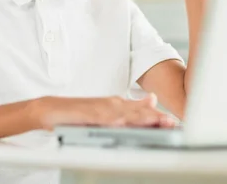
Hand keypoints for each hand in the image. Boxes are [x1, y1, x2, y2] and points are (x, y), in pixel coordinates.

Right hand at [33, 93, 176, 129]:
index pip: (142, 112)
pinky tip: (124, 124)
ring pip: (125, 115)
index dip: (159, 117)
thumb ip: (128, 110)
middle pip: (138, 112)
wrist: (51, 109)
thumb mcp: (106, 112)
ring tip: (157, 122)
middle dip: (156, 118)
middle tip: (172, 123)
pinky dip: (115, 121)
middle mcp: (112, 104)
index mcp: (117, 105)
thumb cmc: (80, 113)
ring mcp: (101, 109)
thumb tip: (151, 102)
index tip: (175, 123)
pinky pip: (104, 119)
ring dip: (141, 118)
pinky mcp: (88, 114)